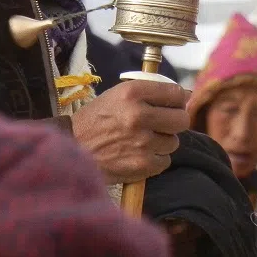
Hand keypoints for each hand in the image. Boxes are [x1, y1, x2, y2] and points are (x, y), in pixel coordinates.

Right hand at [70, 80, 189, 182]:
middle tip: (163, 123)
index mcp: (131, 93)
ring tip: (142, 140)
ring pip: (173, 142)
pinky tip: (138, 153)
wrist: (72, 147)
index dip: (177, 98)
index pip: (174, 93)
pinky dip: (155, 158)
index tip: (174, 103)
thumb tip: (184, 96)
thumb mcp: (115, 95)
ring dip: (162, 141)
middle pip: (181, 119)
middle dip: (175, 121)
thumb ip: (147, 93)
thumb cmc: (95, 119)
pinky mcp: (143, 164)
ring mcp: (142, 142)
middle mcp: (138, 115)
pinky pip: (165, 160)